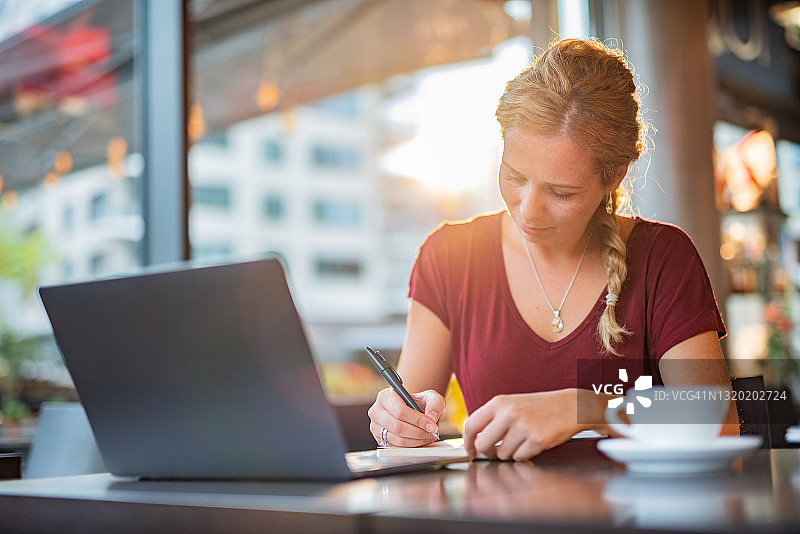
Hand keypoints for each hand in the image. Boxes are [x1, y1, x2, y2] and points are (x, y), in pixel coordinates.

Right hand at [368, 388, 443, 446]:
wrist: (412, 410)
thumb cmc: (418, 402)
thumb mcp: (430, 397)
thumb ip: (434, 403)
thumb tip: (432, 417)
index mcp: (385, 396)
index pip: (400, 411)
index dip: (418, 420)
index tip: (432, 425)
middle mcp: (377, 411)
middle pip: (397, 427)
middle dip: (418, 432)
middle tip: (432, 432)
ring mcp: (376, 427)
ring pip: (397, 439)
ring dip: (416, 440)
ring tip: (428, 436)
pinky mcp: (380, 439)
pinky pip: (396, 447)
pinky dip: (411, 446)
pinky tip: (420, 440)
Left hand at [462, 389, 582, 460]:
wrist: (570, 406)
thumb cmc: (539, 407)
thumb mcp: (512, 403)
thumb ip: (492, 418)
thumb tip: (474, 440)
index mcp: (499, 403)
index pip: (471, 425)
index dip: (467, 443)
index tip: (470, 452)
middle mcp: (508, 413)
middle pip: (483, 445)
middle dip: (488, 453)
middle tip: (497, 452)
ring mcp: (523, 427)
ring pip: (502, 454)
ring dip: (510, 453)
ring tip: (522, 441)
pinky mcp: (536, 440)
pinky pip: (520, 458)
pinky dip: (524, 455)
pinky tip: (533, 443)